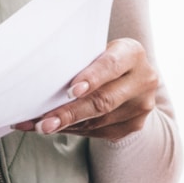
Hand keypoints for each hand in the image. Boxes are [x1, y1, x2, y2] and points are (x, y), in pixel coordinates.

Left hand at [28, 38, 160, 141]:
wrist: (131, 75)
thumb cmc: (102, 59)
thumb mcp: (97, 50)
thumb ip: (80, 61)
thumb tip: (41, 81)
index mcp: (132, 53)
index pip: (111, 66)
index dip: (91, 78)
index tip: (70, 91)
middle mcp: (143, 79)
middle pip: (104, 101)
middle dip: (70, 113)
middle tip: (45, 123)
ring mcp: (141, 105)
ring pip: (99, 121)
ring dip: (66, 126)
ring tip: (39, 126)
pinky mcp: (134, 125)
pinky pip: (99, 132)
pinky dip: (74, 130)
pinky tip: (56, 128)